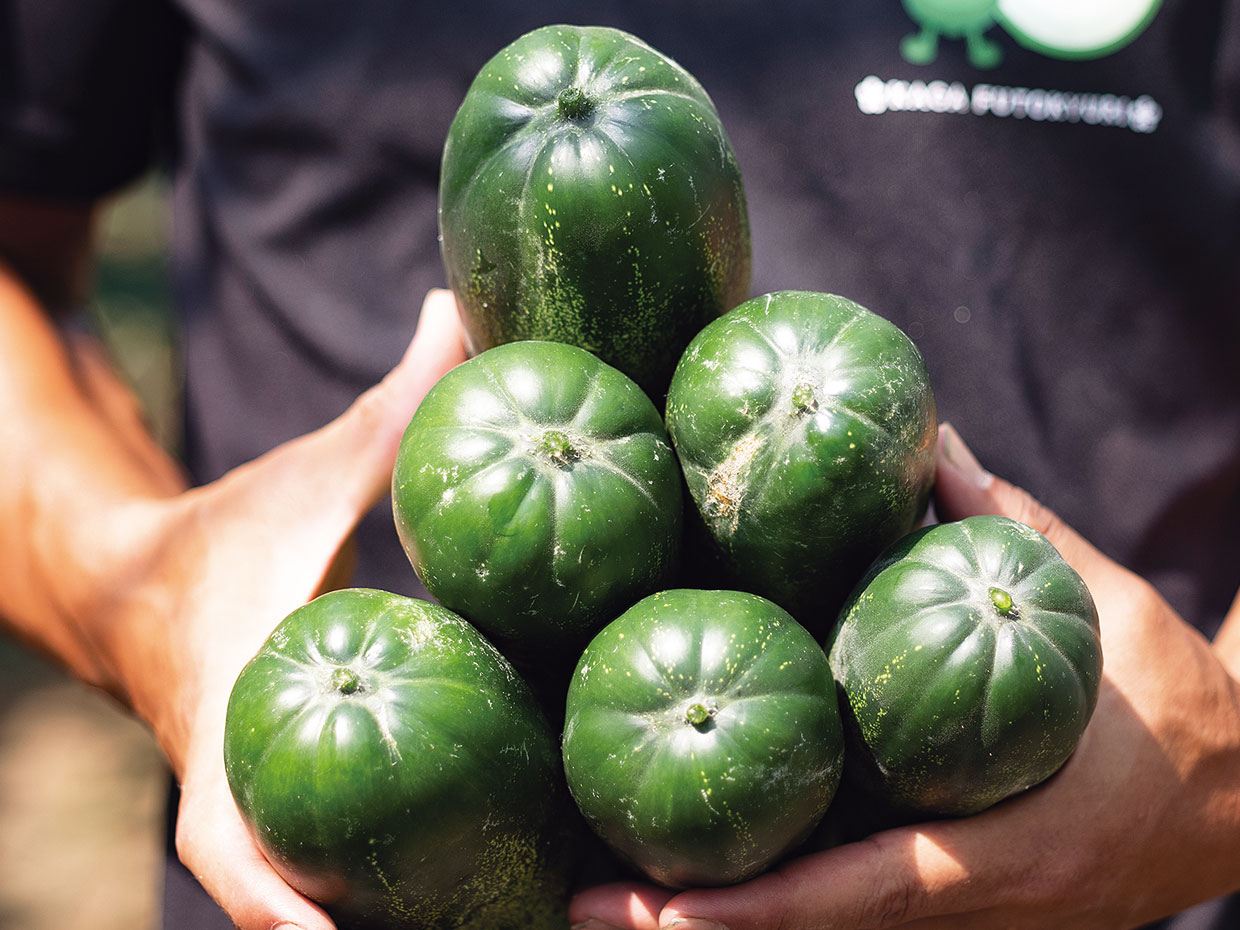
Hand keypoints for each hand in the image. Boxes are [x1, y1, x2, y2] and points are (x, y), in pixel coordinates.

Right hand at [97, 290, 465, 929]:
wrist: (140, 592)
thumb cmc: (231, 536)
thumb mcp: (315, 476)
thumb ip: (397, 405)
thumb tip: (462, 302)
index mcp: (235, 748)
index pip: (253, 871)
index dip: (307, 918)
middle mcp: (245, 817)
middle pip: (310, 924)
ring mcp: (269, 834)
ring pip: (337, 919)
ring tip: (544, 929)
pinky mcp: (296, 825)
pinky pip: (351, 886)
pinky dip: (407, 905)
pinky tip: (509, 898)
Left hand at [571, 423, 1239, 929]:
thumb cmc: (1175, 710)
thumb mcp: (1098, 609)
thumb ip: (1002, 527)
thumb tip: (923, 439)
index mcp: (1006, 851)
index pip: (866, 893)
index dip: (758, 909)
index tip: (655, 908)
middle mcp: (978, 910)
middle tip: (580, 904)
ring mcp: (971, 927)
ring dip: (716, 927)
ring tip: (604, 898)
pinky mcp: (966, 917)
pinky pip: (858, 919)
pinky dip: (774, 911)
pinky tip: (694, 880)